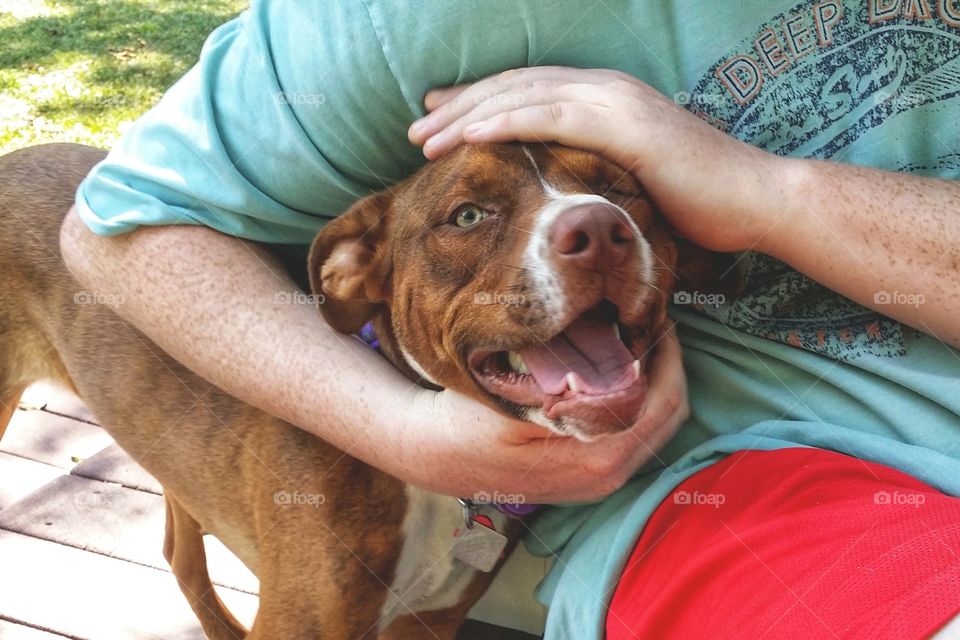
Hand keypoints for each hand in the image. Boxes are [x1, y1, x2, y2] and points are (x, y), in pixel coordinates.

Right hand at [399, 328, 687, 502]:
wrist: (435, 456)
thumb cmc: (469, 421)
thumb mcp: (515, 397)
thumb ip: (572, 387)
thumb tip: (626, 362)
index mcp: (597, 458)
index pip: (663, 402)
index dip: (666, 354)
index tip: (656, 316)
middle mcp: (607, 477)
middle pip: (669, 417)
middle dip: (667, 366)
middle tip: (653, 325)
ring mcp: (599, 482)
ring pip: (655, 427)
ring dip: (653, 383)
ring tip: (637, 343)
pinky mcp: (589, 477)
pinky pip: (633, 436)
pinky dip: (636, 402)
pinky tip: (616, 373)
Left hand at [408, 66, 787, 252]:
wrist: (753, 198)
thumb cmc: (695, 198)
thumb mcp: (630, 177)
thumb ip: (593, 169)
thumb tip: (559, 190)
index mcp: (603, 98)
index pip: (527, 92)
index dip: (479, 103)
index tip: (439, 120)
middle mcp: (604, 89)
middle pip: (515, 89)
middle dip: (460, 108)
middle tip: (417, 129)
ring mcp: (614, 102)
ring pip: (524, 98)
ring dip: (470, 117)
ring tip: (426, 137)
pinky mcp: (624, 125)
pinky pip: (553, 117)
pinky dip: (508, 122)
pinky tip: (471, 134)